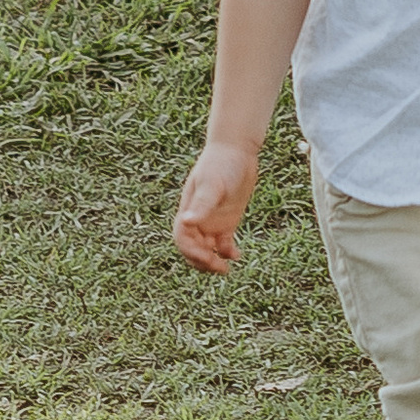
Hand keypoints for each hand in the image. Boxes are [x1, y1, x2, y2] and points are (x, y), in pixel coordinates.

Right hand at [174, 139, 261, 272]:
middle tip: (219, 268)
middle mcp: (198, 219)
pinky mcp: (226, 221)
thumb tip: (187, 222)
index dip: (191, 253)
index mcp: (188, 211)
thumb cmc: (221, 164)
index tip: (207, 259)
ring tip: (226, 268)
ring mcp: (212, 221)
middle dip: (202, 262)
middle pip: (193, 249)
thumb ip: (201, 204)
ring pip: (207, 250)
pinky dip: (227, 253)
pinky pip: (223, 244)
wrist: (237, 150)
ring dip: (213, 261)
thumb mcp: (212, 184)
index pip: (182, 240)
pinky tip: (237, 256)